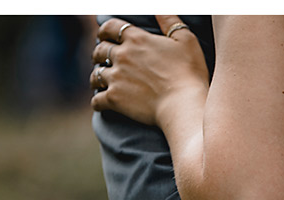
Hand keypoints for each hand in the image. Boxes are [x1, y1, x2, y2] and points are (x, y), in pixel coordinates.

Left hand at [90, 15, 208, 126]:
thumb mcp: (186, 40)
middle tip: (103, 58)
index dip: (105, 30)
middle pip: (99, 50)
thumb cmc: (189, 74)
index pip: (110, 27)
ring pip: (95, 75)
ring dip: (96, 77)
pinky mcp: (115, 99)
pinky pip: (96, 100)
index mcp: (136, 39)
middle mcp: (122, 56)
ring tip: (100, 81)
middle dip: (100, 53)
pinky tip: (101, 103)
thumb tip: (159, 8)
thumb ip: (169, 20)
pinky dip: (97, 101)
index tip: (105, 35)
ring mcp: (116, 78)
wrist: (184, 106)